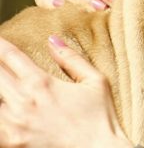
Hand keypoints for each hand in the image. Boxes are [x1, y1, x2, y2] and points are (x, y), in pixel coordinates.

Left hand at [0, 37, 131, 147]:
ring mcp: (13, 124)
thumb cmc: (100, 118)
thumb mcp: (95, 81)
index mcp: (42, 83)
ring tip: (1, 86)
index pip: (10, 55)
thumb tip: (52, 40)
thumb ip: (72, 59)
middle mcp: (23, 101)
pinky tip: (2, 108)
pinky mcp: (11, 143)